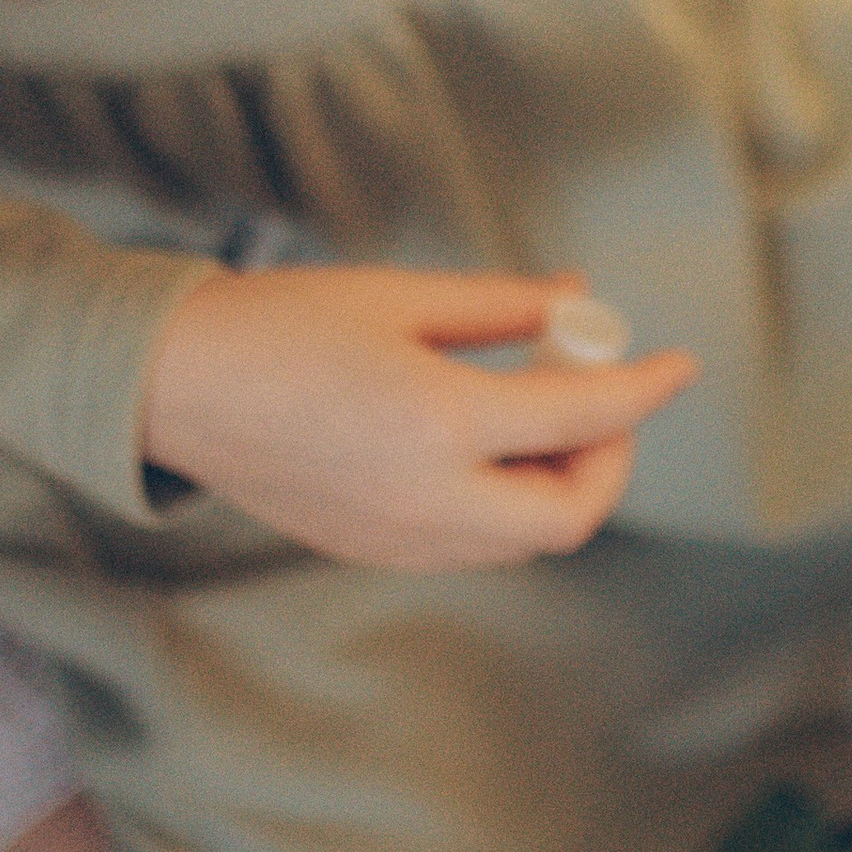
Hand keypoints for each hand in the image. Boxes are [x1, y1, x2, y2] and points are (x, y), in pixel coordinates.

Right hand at [138, 262, 696, 569]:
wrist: (173, 387)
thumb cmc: (282, 324)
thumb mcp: (403, 298)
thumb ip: (504, 308)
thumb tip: (580, 300)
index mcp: (438, 423)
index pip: (581, 417)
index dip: (643, 389)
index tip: (679, 365)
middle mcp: (426, 500)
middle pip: (567, 515)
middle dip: (607, 459)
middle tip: (599, 398)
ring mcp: (398, 539)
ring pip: (522, 541)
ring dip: (556, 485)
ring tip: (538, 413)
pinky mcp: (371, 552)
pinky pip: (471, 544)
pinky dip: (503, 503)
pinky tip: (484, 445)